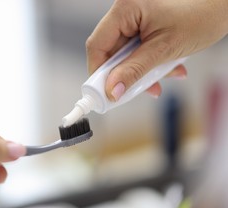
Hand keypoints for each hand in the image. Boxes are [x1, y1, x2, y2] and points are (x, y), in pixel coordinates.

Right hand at [86, 0, 227, 99]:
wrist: (227, 2)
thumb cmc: (203, 14)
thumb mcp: (164, 49)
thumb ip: (134, 71)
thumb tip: (112, 91)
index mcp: (126, 9)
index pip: (98, 45)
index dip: (98, 72)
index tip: (103, 94)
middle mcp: (127, 11)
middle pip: (111, 51)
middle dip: (124, 74)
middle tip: (130, 93)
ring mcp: (136, 18)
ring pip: (126, 53)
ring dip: (140, 71)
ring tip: (159, 81)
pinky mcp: (146, 24)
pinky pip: (139, 49)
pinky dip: (150, 63)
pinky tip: (167, 69)